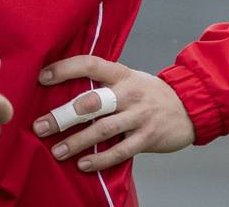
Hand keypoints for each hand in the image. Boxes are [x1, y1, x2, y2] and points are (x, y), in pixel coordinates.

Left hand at [32, 55, 194, 171]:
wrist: (189, 105)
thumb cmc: (149, 93)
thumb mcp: (129, 78)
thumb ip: (104, 83)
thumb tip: (65, 89)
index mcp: (122, 73)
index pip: (90, 64)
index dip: (66, 68)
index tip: (42, 76)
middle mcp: (128, 92)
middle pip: (91, 102)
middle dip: (63, 115)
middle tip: (40, 126)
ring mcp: (139, 115)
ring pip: (103, 129)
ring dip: (77, 141)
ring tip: (57, 151)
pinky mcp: (147, 137)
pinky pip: (120, 150)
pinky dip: (100, 159)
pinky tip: (83, 165)